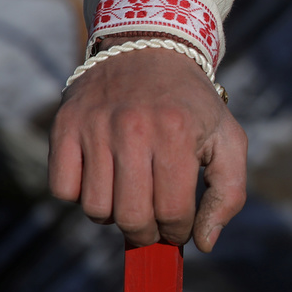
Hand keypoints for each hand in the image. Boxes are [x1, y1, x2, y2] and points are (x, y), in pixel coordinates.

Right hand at [49, 43, 246, 250]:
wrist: (150, 49)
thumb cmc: (194, 105)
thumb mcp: (228, 140)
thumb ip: (229, 193)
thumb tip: (205, 243)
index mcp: (176, 134)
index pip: (173, 211)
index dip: (178, 232)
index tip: (180, 229)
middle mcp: (132, 129)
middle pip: (132, 216)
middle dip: (147, 233)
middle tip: (155, 225)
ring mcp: (94, 127)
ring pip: (95, 208)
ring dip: (114, 216)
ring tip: (131, 197)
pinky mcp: (65, 126)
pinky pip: (62, 189)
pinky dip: (81, 196)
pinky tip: (104, 181)